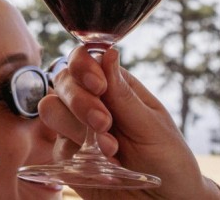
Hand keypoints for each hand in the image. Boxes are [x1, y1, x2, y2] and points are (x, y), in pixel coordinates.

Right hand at [39, 46, 219, 199]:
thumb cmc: (169, 159)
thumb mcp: (152, 126)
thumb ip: (124, 94)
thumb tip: (108, 52)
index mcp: (115, 86)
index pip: (85, 60)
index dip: (83, 66)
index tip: (99, 85)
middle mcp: (91, 103)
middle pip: (62, 81)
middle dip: (79, 100)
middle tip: (104, 123)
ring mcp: (77, 130)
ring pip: (51, 110)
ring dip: (77, 127)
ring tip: (111, 149)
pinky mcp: (70, 159)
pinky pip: (57, 148)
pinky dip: (79, 157)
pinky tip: (106, 168)